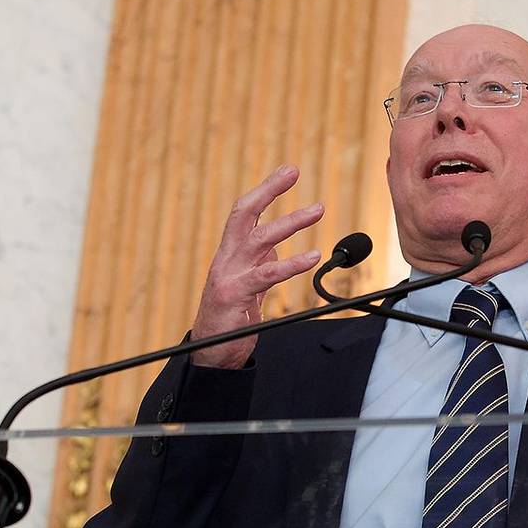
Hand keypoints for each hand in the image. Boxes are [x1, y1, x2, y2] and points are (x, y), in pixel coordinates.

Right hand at [190, 165, 323, 367]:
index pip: (244, 213)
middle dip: (268, 189)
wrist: (210, 356)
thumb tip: (277, 248)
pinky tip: (312, 256)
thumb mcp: (246, 286)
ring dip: (290, 221)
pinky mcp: (235, 296)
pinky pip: (266, 275)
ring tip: (317, 209)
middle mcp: (226, 259)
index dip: (265, 190)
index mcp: (229, 254)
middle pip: (244, 213)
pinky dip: (291, 263)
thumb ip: (259, 265)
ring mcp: (229, 276)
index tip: (287, 171)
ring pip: (259, 239)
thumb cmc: (229, 321)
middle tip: (294, 171)